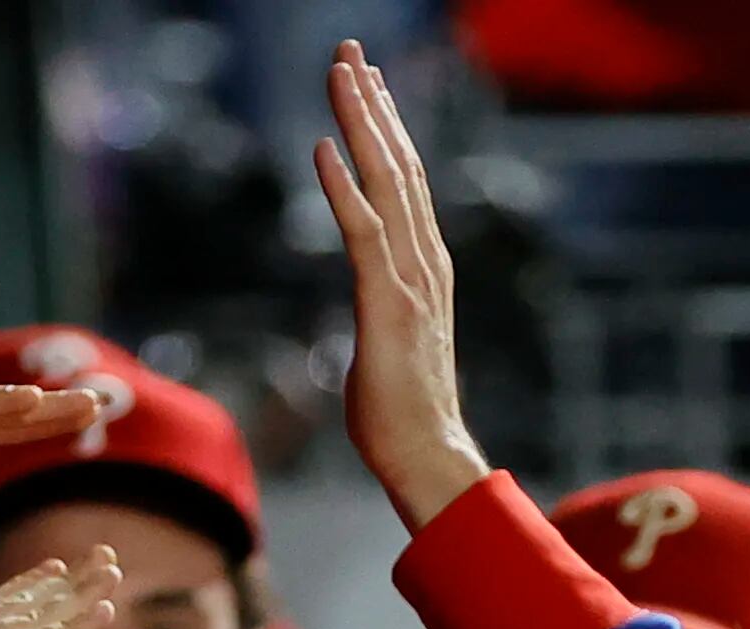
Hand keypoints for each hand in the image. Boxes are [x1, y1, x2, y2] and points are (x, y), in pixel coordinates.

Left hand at [313, 39, 490, 530]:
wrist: (427, 456)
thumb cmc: (402, 415)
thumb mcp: (386, 346)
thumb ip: (380, 312)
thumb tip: (366, 310)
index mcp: (425, 267)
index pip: (406, 183)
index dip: (386, 129)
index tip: (369, 85)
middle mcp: (424, 260)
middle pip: (398, 165)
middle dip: (372, 104)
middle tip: (351, 52)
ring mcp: (409, 279)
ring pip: (385, 183)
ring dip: (360, 124)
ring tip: (342, 73)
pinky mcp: (385, 304)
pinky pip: (361, 233)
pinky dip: (342, 187)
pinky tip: (323, 146)